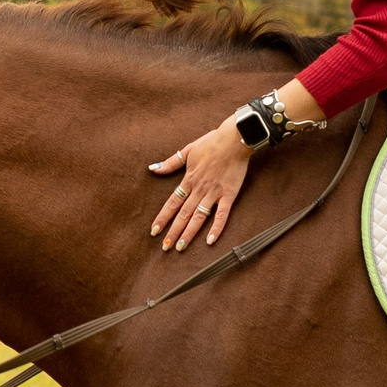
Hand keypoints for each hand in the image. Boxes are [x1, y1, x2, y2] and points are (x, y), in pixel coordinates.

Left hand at [148, 122, 252, 249]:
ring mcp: (214, 193)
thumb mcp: (187, 150)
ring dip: (189, 233)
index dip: (162, 218)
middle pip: (183, 214)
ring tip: (181, 247)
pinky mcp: (229, 195)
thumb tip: (152, 169)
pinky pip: (222, 215)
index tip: (154, 231)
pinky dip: (216, 228)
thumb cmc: (211, 143)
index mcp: (189, 180)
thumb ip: (170, 163)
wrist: (234, 139)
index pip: (172, 203)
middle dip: (173, 231)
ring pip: (199, 217)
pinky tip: (210, 240)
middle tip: (165, 247)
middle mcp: (199, 189)